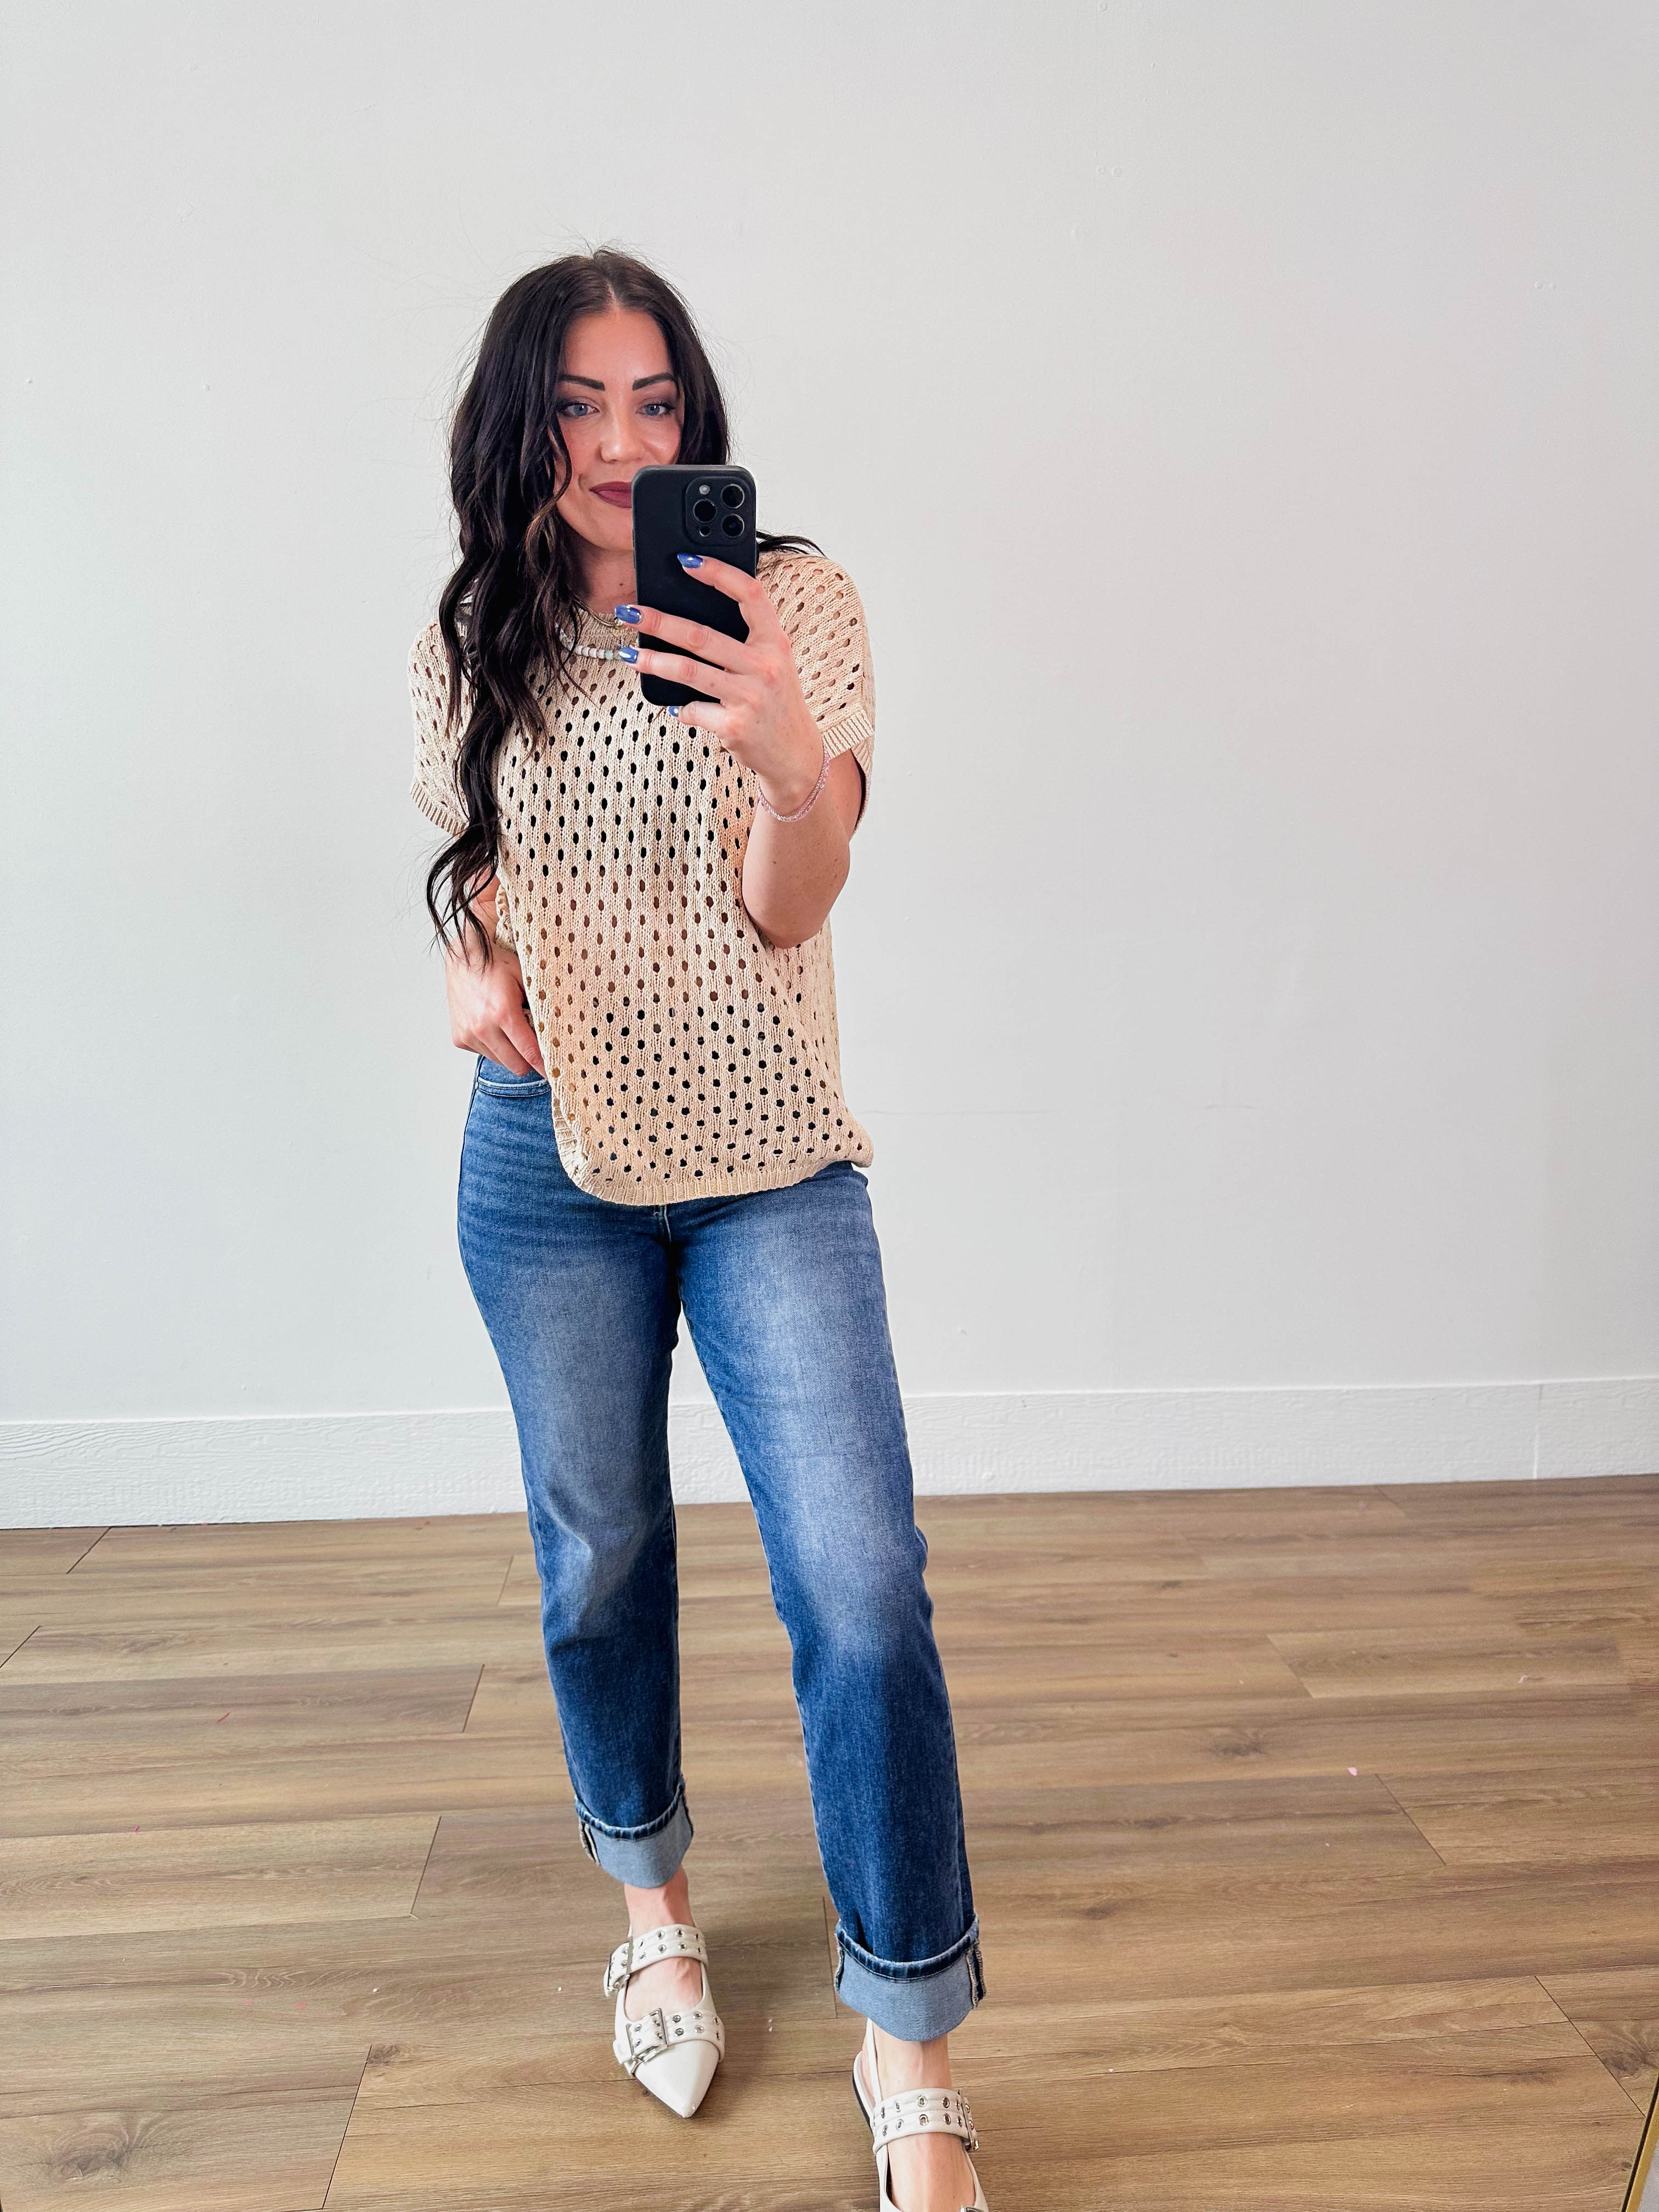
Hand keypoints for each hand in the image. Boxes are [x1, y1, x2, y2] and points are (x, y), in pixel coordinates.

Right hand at [443, 933, 544, 1076]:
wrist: (462, 958)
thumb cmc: (497, 966)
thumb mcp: (526, 980)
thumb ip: (541, 1006)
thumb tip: (559, 1031)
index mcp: (503, 1013)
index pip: (530, 1053)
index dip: (545, 1067)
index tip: (555, 1075)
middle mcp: (483, 1028)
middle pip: (516, 1066)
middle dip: (529, 1061)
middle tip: (534, 1048)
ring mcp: (468, 1035)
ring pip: (500, 1062)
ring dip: (510, 1053)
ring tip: (509, 1029)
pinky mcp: (459, 1039)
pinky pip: (484, 1054)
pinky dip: (493, 1046)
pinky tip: (492, 1027)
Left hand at [618, 558, 825, 812]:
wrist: (794, 753)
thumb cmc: (776, 701)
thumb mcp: (774, 662)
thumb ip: (745, 639)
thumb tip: (688, 619)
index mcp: (775, 642)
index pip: (749, 594)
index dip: (718, 573)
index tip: (685, 561)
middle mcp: (765, 666)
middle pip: (701, 635)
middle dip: (658, 622)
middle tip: (629, 613)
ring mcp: (749, 697)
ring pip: (688, 671)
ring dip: (652, 661)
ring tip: (629, 656)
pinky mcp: (734, 726)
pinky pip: (692, 710)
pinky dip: (679, 708)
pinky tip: (675, 707)